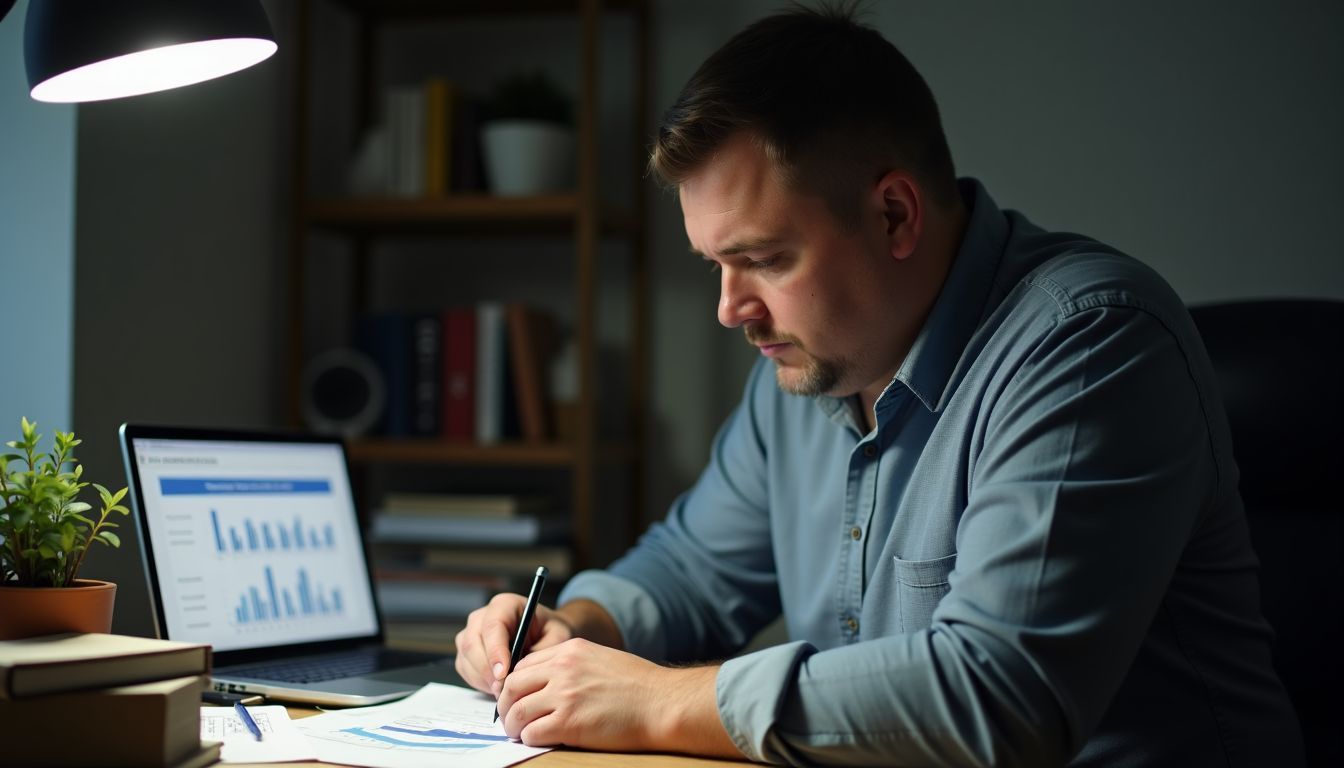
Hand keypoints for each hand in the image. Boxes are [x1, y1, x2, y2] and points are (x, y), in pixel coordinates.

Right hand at [454, 593, 574, 696]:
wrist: (544, 634)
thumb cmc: (550, 632)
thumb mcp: (556, 638)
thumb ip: (539, 652)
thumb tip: (518, 672)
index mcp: (505, 604)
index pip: (492, 626)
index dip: (495, 651)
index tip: (503, 673)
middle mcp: (482, 616)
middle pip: (472, 643)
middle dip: (486, 670)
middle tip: (503, 690)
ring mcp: (470, 632)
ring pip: (466, 658)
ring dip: (483, 678)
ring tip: (504, 691)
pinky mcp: (467, 651)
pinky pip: (465, 669)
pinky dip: (479, 682)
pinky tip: (497, 687)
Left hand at [496, 637, 739, 756]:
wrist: (662, 703)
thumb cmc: (639, 685)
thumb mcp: (601, 659)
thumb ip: (573, 665)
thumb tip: (549, 684)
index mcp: (570, 650)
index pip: (524, 664)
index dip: (515, 684)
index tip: (517, 697)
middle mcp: (563, 668)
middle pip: (513, 685)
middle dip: (506, 704)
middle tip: (511, 718)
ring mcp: (565, 695)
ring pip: (517, 711)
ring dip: (514, 725)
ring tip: (521, 732)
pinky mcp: (569, 723)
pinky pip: (532, 732)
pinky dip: (529, 738)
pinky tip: (538, 739)